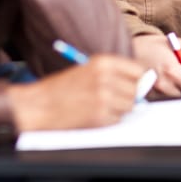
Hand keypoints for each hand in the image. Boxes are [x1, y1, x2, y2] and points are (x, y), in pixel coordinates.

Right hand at [6, 54, 144, 131]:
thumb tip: (141, 81)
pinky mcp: (100, 117)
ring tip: (102, 106)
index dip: (137, 79)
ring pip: (130, 106)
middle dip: (129, 95)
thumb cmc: (61, 87)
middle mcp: (106, 78)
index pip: (138, 70)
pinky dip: (111, 119)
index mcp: (103, 62)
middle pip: (136, 89)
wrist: (39, 106)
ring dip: (120, 109)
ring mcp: (104, 98)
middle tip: (114, 98)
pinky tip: (95, 114)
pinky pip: (119, 119)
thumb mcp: (87, 68)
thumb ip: (113, 72)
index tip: (133, 84)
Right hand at [132, 34, 180, 97]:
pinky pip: (164, 102)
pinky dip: (170, 97)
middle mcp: (163, 85)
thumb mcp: (173, 42)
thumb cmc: (149, 46)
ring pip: (176, 101)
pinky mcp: (148, 97)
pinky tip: (170, 89)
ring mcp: (155, 93)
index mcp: (172, 71)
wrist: (126, 49)